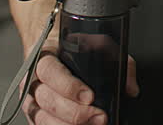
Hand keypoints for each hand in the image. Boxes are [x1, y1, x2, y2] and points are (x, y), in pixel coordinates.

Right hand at [22, 50, 139, 124]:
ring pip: (42, 117)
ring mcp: (31, 99)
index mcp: (44, 56)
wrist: (51, 51)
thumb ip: (116, 60)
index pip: (50, 70)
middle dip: (75, 112)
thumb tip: (130, 88)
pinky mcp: (34, 114)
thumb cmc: (73, 50)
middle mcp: (33, 79)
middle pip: (47, 99)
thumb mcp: (95, 44)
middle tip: (99, 116)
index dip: (68, 86)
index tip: (89, 96)